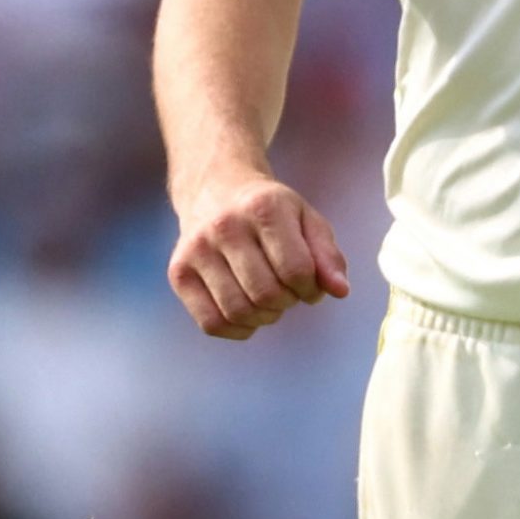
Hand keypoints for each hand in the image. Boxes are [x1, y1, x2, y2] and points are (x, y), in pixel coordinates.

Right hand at [167, 172, 349, 339]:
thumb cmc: (270, 210)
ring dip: (265, 317)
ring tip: (270, 301)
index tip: (310, 284)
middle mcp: (225, 227)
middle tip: (290, 292)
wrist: (216, 189)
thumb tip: (341, 291)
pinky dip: (238, 329)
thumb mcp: (306, 219)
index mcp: (263, 208)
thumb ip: (328, 255)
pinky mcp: (179, 272)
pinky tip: (249, 314)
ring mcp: (196, 250)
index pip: (296, 270)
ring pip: (238, 311)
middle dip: (288, 302)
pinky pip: (211, 323)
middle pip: (267, 294)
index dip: (311, 288)